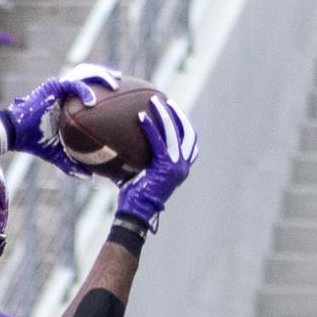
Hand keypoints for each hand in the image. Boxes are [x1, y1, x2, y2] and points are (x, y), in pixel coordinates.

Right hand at [0, 63, 119, 177]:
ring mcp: (58, 86)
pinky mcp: (52, 87)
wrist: (15, 135)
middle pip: (88, 75)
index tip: (117, 91)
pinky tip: (93, 101)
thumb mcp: (57, 154)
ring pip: (84, 73)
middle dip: (105, 74)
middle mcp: (63, 90)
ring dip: (100, 75)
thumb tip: (89, 176)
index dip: (102, 85)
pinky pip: (73, 85)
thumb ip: (72, 162)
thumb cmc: (34, 142)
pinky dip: (84, 92)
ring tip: (114, 83)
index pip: (87, 86)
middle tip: (120, 80)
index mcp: (66, 101)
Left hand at [115, 95, 197, 232]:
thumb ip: (144, 162)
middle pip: (186, 132)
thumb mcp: (143, 177)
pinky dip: (150, 128)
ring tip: (153, 101)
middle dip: (177, 114)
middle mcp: (182, 166)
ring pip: (173, 132)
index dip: (185, 126)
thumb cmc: (135, 199)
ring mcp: (175, 166)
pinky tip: (141, 117)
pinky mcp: (164, 167)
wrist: (135, 215)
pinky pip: (158, 142)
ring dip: (164, 114)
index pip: (190, 143)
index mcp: (181, 169)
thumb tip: (125, 148)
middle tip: (166, 101)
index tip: (176, 113)